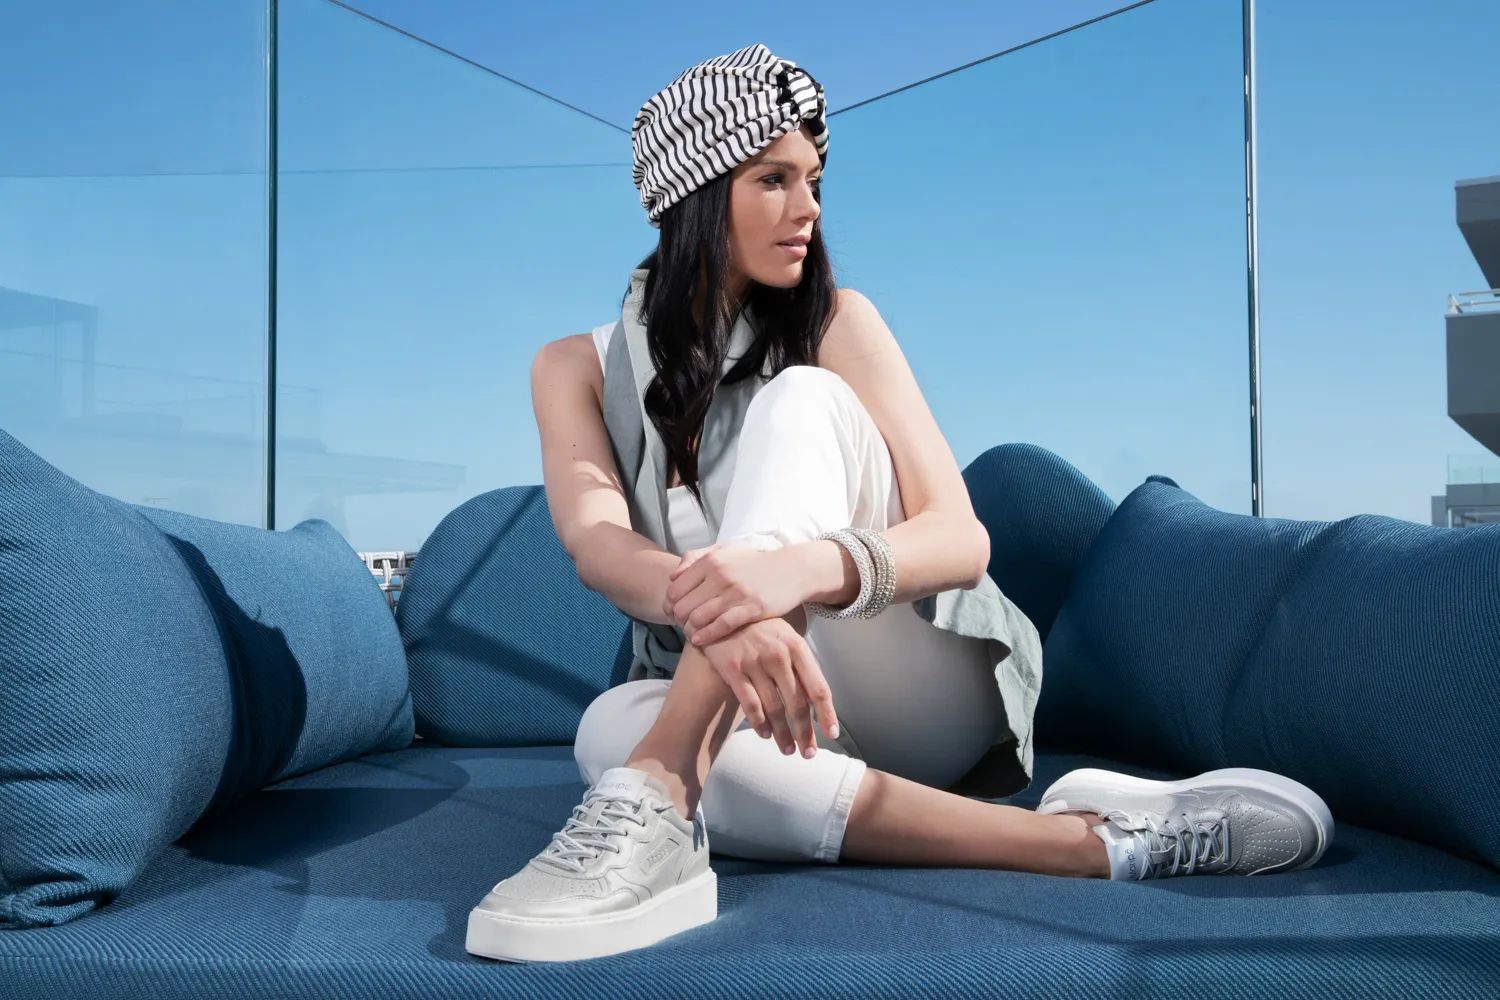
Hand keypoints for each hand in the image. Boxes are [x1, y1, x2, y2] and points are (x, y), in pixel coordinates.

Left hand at [662, 543, 807, 645]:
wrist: (791, 570)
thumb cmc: (754, 563)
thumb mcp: (726, 551)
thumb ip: (697, 558)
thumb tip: (673, 575)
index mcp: (711, 561)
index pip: (675, 588)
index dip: (670, 604)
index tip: (673, 613)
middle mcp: (720, 575)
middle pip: (683, 606)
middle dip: (678, 620)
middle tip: (681, 626)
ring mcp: (736, 592)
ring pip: (698, 618)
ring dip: (689, 630)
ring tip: (691, 635)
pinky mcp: (751, 608)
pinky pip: (720, 626)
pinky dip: (705, 636)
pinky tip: (699, 641)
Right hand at [698, 617, 839, 757]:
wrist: (722, 609)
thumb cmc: (760, 627)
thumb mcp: (786, 636)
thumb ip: (800, 665)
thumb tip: (816, 701)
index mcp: (797, 646)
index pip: (818, 688)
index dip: (826, 714)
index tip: (831, 734)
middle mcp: (778, 655)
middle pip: (797, 704)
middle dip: (804, 733)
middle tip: (808, 753)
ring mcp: (754, 662)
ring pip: (773, 709)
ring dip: (782, 734)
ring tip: (787, 750)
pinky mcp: (732, 669)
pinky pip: (750, 704)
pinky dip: (759, 724)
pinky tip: (765, 735)